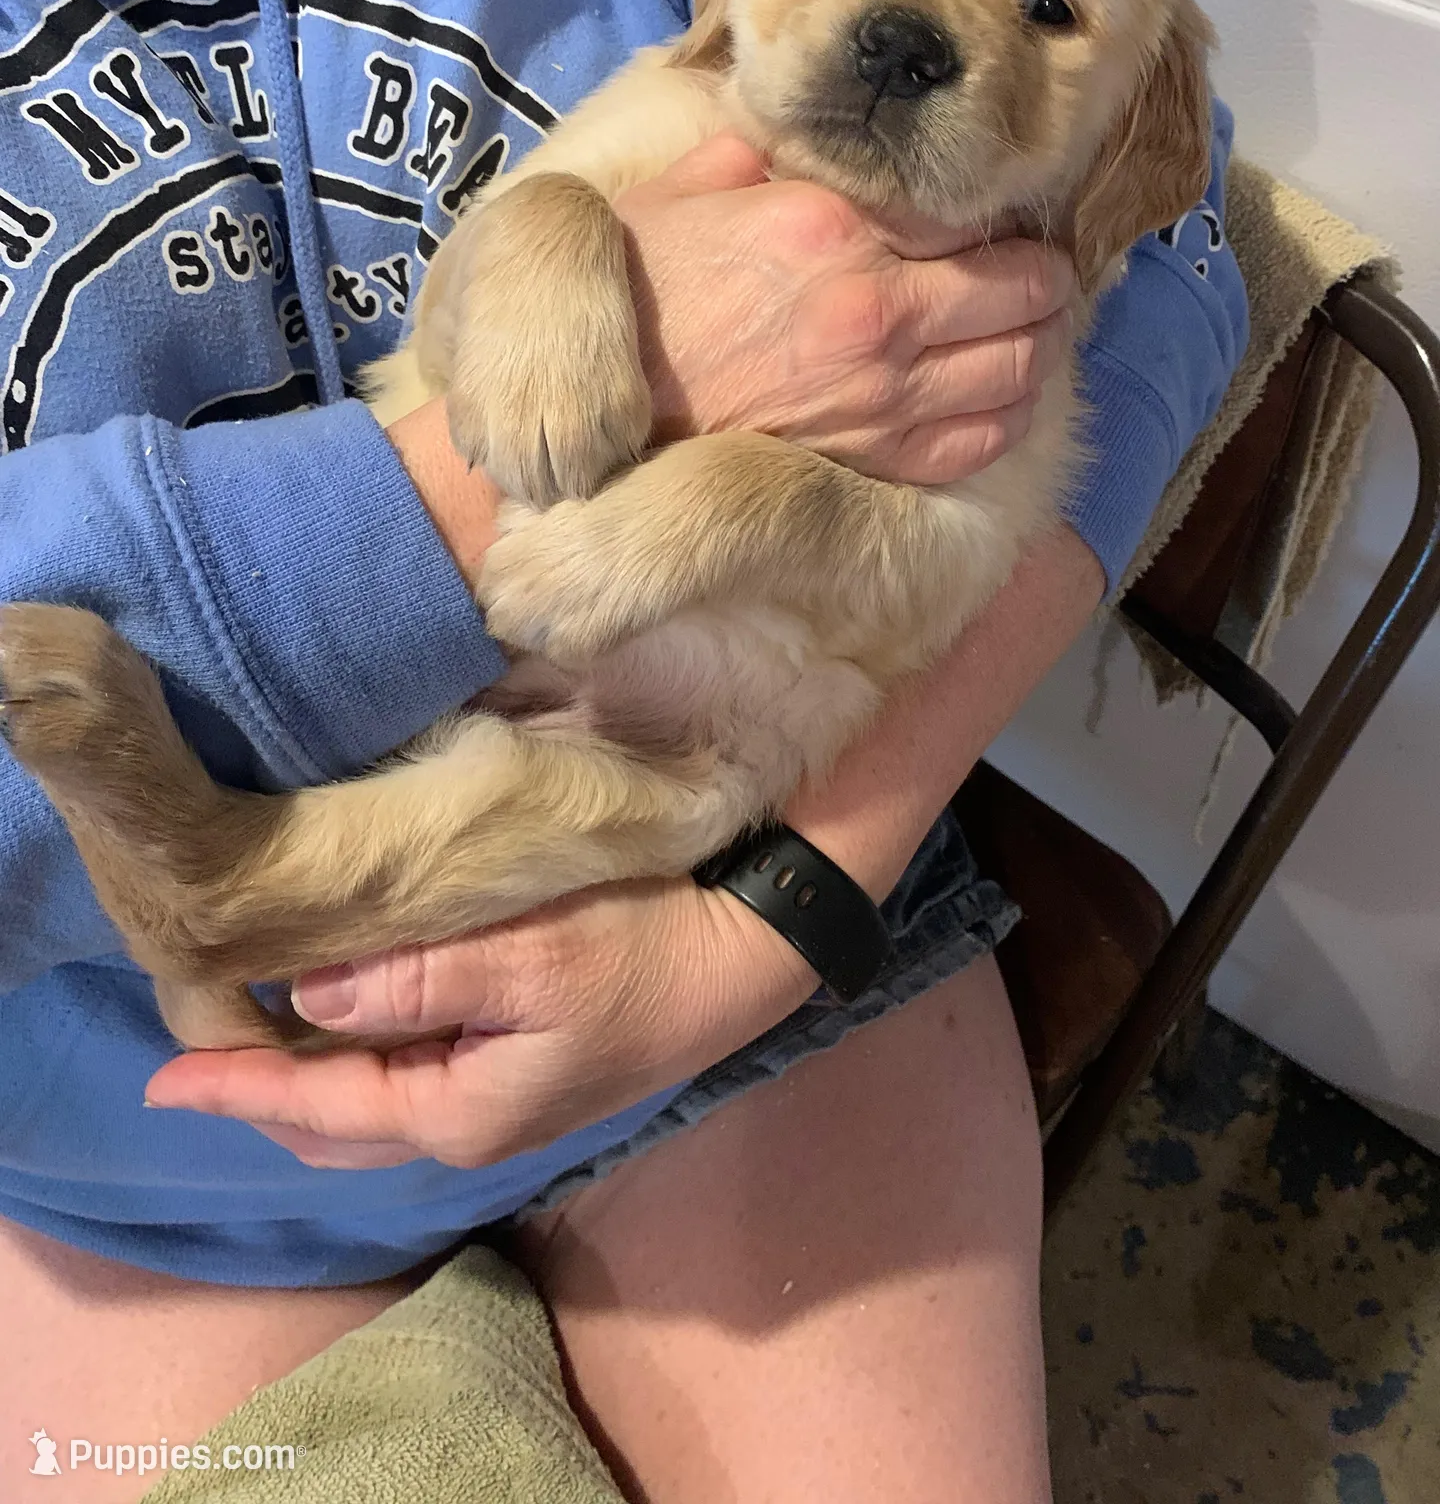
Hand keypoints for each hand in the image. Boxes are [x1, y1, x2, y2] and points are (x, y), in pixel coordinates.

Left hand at [143, 877, 817, 1169]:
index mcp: (460, 1111)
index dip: (238, 1088)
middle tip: (193, 1061)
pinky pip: (408, 1083)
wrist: (746, 955)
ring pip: (373, 1110)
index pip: (321, 1105)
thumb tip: (313, 996)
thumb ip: (415, 980)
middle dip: (262, 1097)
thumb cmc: (639, 949)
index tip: (164, 1081)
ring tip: (252, 1041)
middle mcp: (471, 1124)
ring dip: (308, 1085)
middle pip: (337, 1127)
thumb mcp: (528, 957)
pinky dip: (358, 1063)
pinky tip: (347, 1019)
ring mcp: (502, 1101)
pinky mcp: (523, 1068)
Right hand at [619, 134, 1073, 484]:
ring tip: (1041, 329)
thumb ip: (750, 155)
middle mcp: (874, 308)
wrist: (599, 423)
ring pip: (1021, 367)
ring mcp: (884, 395)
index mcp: (829, 226)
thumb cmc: (631, 306)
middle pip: (1019, 288)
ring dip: (1043, 344)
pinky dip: (1011, 412)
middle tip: (1043, 271)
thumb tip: (793, 130)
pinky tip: (1005, 393)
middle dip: (1043, 276)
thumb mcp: (674, 197)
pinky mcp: (878, 459)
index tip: (997, 214)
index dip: (993, 209)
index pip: (962, 206)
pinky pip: (985, 438)